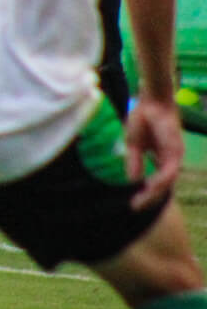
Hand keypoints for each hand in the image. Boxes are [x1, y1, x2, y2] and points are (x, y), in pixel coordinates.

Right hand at [127, 96, 185, 210]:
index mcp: (161, 159)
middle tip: (135, 208)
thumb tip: (133, 180)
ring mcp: (175, 156)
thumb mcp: (133, 144)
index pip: (156, 183)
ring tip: (140, 202)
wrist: (151, 100)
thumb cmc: (143, 118)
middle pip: (163, 186)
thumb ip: (135, 162)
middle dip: (150, 199)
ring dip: (154, 194)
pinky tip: (148, 187)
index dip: (146, 195)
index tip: (133, 204)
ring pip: (167, 182)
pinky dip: (160, 181)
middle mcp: (171, 160)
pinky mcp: (175, 150)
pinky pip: (169, 171)